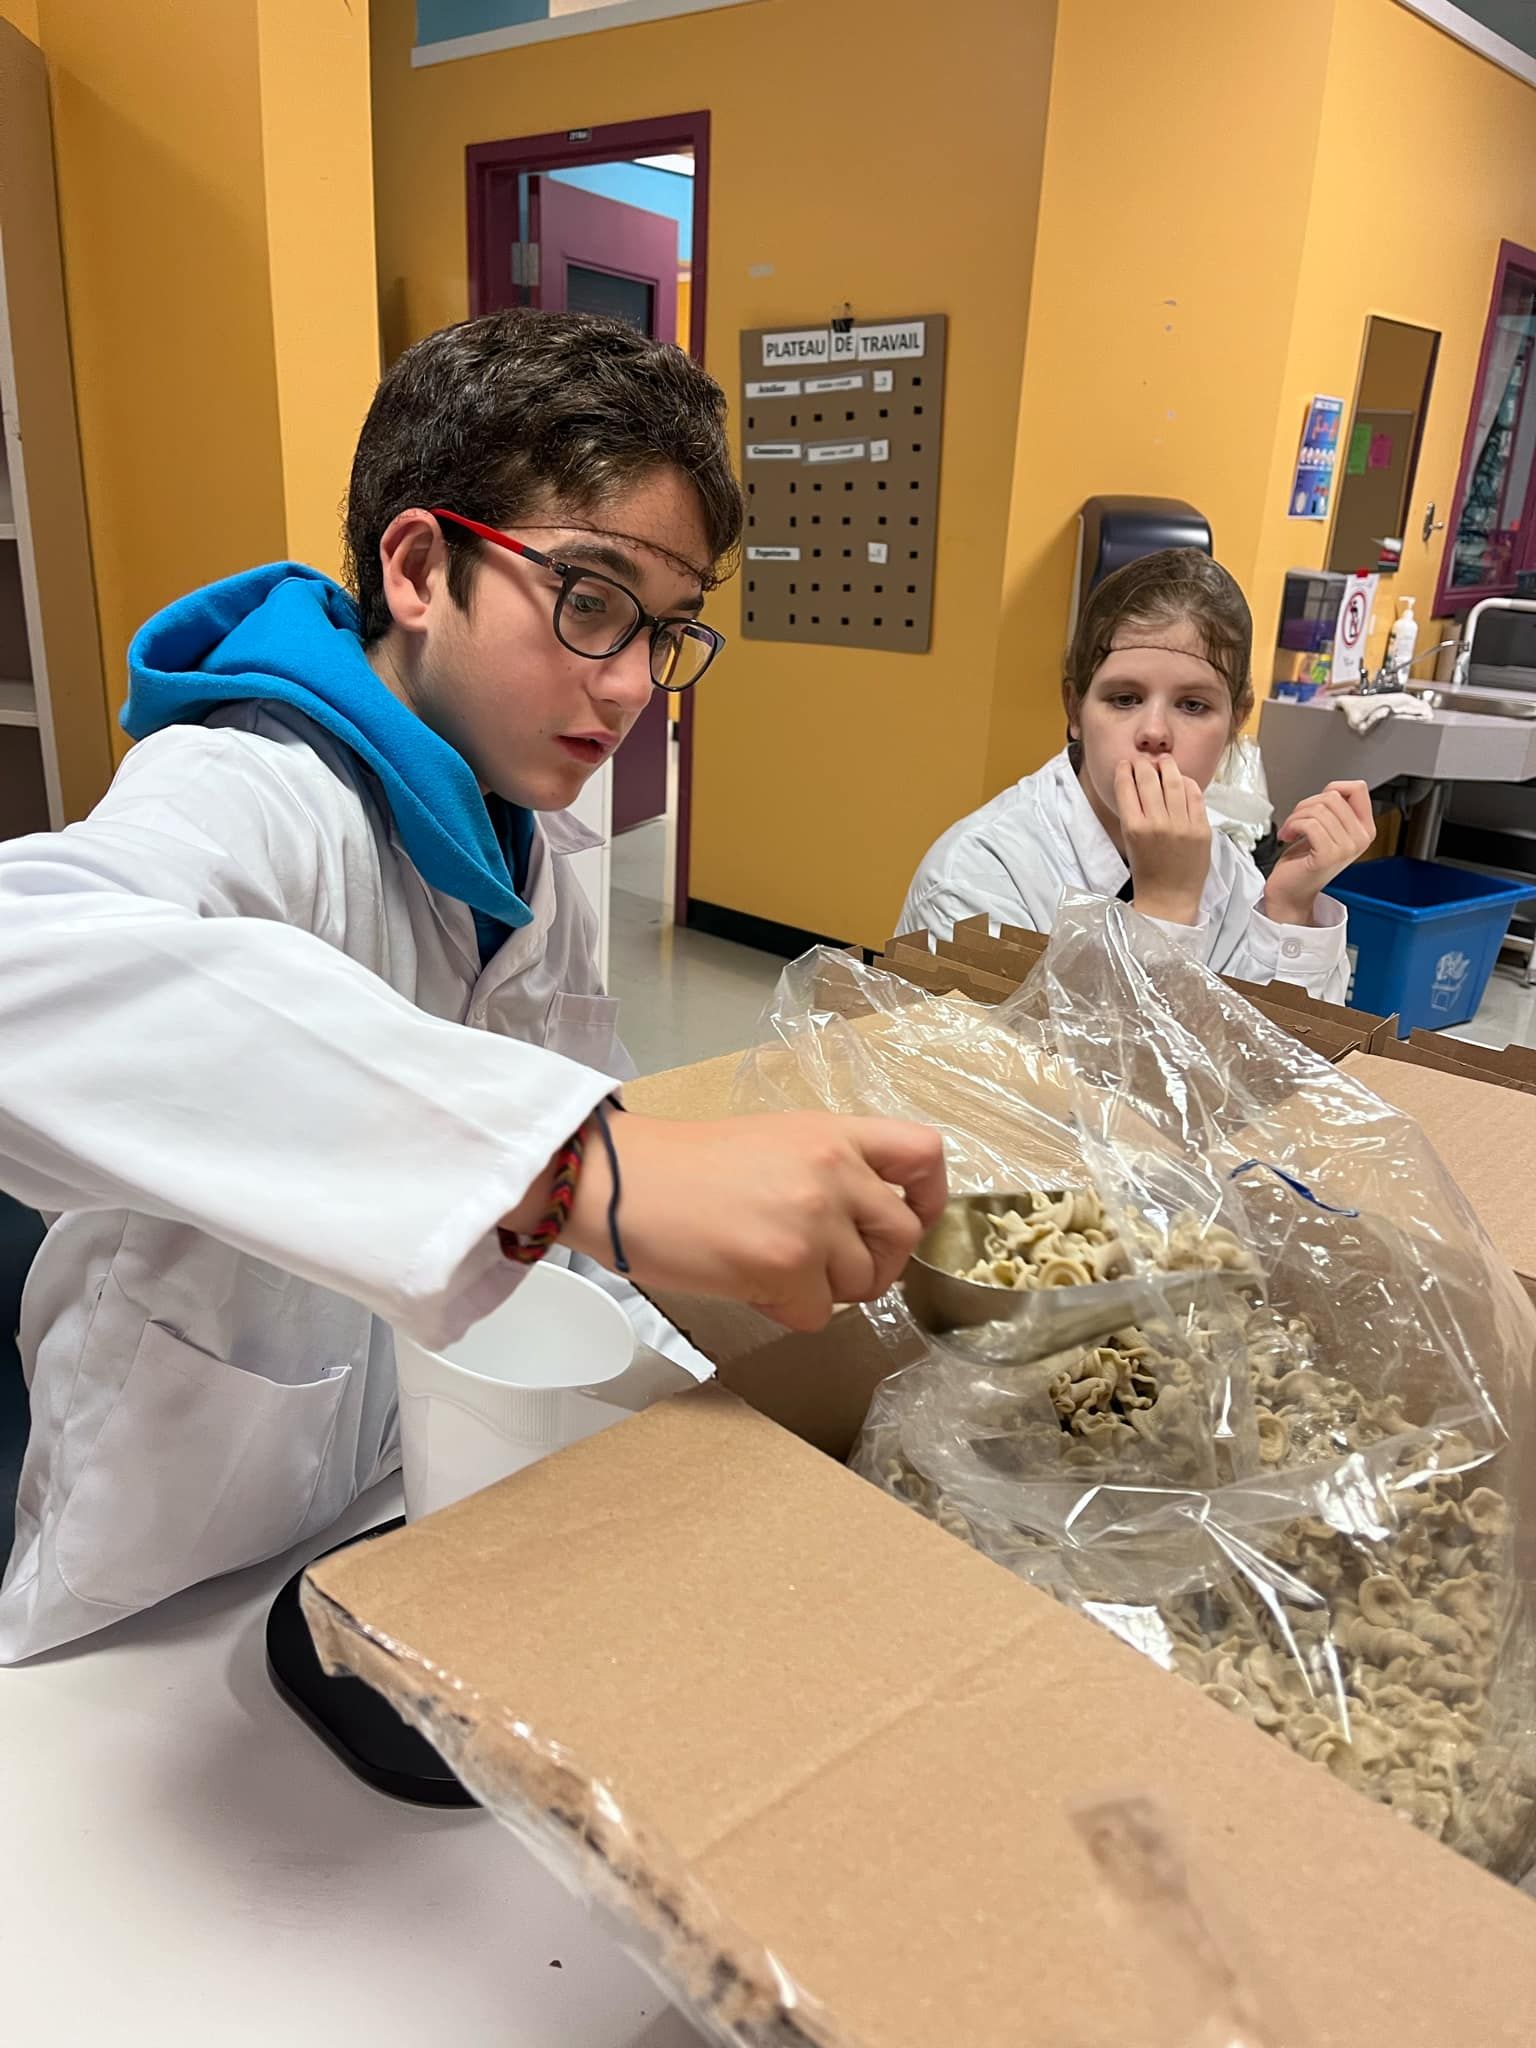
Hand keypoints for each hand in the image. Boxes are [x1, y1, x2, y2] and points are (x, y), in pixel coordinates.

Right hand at [556, 1111, 947, 1332]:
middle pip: (904, 1234)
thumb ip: (829, 1168)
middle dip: (877, 1262)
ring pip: (863, 1283)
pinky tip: (750, 1284)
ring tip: (775, 1269)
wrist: (619, 1183)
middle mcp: (833, 1171)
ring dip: (826, 1289)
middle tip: (833, 1266)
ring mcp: (812, 1222)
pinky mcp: (785, 1269)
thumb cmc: (684, 1165)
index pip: (925, 1153)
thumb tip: (867, 1220)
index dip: (930, 1195)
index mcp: (832, 1133)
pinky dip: (789, 1311)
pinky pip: (819, 1313)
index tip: (910, 1215)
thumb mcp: (774, 1140)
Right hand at [1115, 757, 1211, 925]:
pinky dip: (1187, 782)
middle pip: (1149, 779)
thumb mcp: (1130, 840)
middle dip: (1143, 764)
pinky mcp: (1201, 829)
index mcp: (1134, 827)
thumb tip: (1138, 780)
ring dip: (1167, 766)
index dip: (1124, 770)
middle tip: (1143, 760)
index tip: (1125, 764)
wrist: (1169, 897)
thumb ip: (1134, 811)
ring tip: (1164, 762)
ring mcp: (1181, 825)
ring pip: (1174, 781)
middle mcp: (1157, 824)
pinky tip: (1182, 779)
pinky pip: (1195, 795)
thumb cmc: (1147, 870)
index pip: (1126, 786)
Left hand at [1264, 781, 1373, 925]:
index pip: (1358, 788)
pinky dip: (1292, 826)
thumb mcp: (1327, 829)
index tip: (1317, 802)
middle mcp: (1360, 838)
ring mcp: (1347, 848)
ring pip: (1319, 809)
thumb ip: (1336, 809)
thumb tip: (1334, 789)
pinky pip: (1310, 824)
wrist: (1291, 892)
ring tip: (1291, 830)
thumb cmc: (1305, 861)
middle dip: (1306, 805)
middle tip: (1296, 821)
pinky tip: (1288, 836)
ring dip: (1296, 817)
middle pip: (1333, 797)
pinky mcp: (1328, 855)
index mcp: (1365, 829)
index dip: (1332, 788)